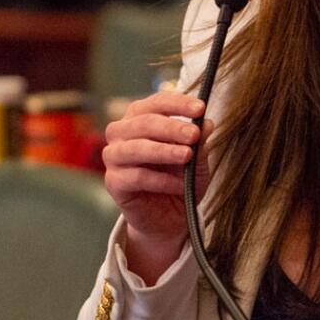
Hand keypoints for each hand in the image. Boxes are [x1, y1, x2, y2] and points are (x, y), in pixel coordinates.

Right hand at [101, 91, 213, 281]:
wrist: (168, 216)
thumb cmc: (179, 178)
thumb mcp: (196, 159)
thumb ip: (199, 141)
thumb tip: (206, 123)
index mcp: (140, 117)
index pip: (157, 102)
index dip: (178, 103)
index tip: (200, 108)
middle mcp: (122, 132)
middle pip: (144, 122)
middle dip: (172, 127)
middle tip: (194, 134)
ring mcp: (114, 156)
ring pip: (136, 148)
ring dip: (164, 151)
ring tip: (187, 156)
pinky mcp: (113, 182)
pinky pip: (136, 177)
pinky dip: (160, 180)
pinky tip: (179, 184)